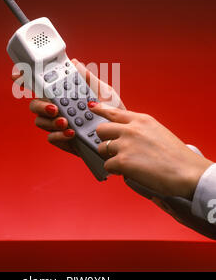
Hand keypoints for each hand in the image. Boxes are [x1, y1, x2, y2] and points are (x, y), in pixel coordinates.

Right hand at [12, 59, 124, 155]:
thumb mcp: (104, 92)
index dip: (25, 78)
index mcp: (64, 93)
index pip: (41, 85)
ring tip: (66, 122)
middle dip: (41, 104)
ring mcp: (57, 124)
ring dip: (50, 121)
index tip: (16, 74)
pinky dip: (59, 134)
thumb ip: (89, 79)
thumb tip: (75, 63)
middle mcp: (57, 107)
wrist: (119, 135)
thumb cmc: (111, 112)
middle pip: (35, 103)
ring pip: (40, 120)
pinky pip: (51, 137)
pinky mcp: (61, 139)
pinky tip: (71, 133)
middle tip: (54, 107)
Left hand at [89, 101, 212, 199]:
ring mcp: (125, 144)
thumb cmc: (176, 156)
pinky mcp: (122, 161)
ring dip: (108, 156)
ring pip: (101, 148)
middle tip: (112, 148)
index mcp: (141, 120)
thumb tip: (125, 135)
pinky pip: (107, 165)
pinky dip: (114, 170)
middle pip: (101, 129)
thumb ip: (139, 130)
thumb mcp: (157, 132)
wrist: (187, 172)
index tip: (92, 107)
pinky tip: (125, 172)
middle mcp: (131, 129)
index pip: (114, 111)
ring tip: (123, 163)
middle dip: (104, 139)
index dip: (100, 109)